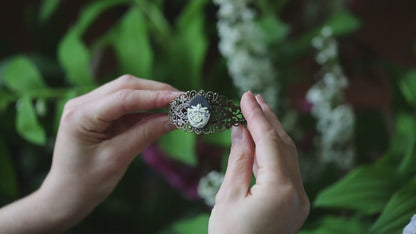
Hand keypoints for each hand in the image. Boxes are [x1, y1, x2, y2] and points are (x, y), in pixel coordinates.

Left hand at [0, 75, 179, 232]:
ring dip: (153, 97)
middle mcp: (82, 103)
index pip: (123, 98)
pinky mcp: (98, 114)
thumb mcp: (117, 159)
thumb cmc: (86, 183)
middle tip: (185, 100)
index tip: (182, 99)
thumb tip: (174, 119)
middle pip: (126, 87)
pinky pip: (125, 105)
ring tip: (178, 105)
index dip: (155, 97)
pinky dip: (145, 108)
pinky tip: (162, 112)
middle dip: (157, 91)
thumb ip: (145, 134)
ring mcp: (89, 106)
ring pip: (127, 92)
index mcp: (80, 115)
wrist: (65, 197)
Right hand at [209, 91, 309, 233]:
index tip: (245, 96)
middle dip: (268, 119)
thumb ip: (239, 160)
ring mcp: (299, 199)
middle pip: (283, 144)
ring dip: (272, 133)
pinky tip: (262, 141)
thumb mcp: (228, 197)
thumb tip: (241, 130)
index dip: (256, 116)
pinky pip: (286, 170)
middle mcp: (297, 192)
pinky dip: (273, 152)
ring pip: (287, 156)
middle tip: (254, 97)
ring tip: (259, 111)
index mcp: (281, 189)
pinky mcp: (294, 204)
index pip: (269, 141)